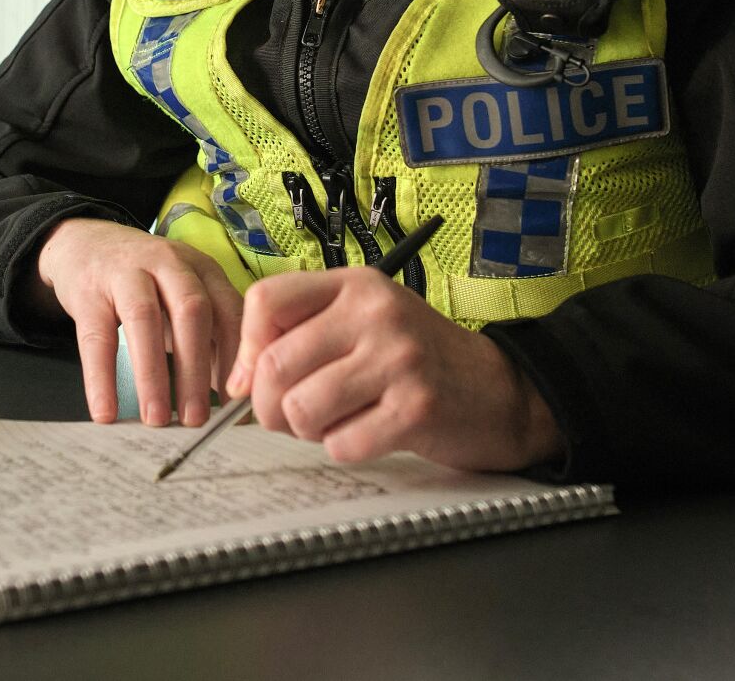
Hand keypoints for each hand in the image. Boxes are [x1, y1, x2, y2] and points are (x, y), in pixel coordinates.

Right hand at [35, 217, 244, 428]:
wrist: (86, 242)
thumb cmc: (146, 282)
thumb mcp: (182, 297)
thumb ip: (208, 338)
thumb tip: (231, 398)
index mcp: (202, 268)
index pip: (229, 311)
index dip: (237, 358)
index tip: (237, 405)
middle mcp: (169, 264)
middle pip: (191, 313)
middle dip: (197, 369)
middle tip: (197, 419)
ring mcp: (126, 273)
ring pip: (144, 320)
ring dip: (153, 374)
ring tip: (155, 419)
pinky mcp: (89, 290)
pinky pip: (96, 337)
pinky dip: (101, 377)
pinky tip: (105, 411)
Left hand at [225, 268, 564, 470]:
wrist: (499, 392)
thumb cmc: (417, 361)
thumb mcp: (364, 324)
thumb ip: (302, 334)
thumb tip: (234, 381)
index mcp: (355, 285)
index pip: (266, 300)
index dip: (246, 349)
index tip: (251, 378)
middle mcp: (375, 312)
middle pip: (274, 365)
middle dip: (269, 407)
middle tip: (292, 417)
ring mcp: (398, 359)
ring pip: (301, 409)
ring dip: (307, 431)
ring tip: (336, 422)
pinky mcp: (415, 408)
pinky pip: (341, 443)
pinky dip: (344, 448)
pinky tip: (370, 433)